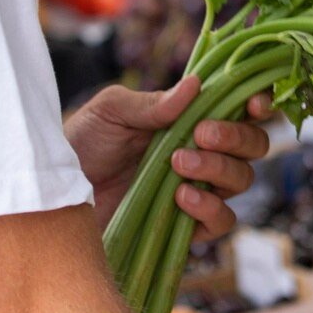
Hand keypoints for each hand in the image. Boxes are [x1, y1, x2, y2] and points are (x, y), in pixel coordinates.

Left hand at [64, 74, 271, 234]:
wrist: (53, 195)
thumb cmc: (81, 144)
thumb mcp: (110, 112)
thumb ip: (152, 103)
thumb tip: (196, 85)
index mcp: (190, 119)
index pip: (241, 110)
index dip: (258, 105)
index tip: (253, 104)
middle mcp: (202, 154)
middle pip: (253, 145)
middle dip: (235, 137)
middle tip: (200, 134)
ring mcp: (198, 191)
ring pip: (241, 180)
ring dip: (219, 169)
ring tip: (178, 164)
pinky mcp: (186, 228)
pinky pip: (222, 222)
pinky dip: (210, 209)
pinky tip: (181, 198)